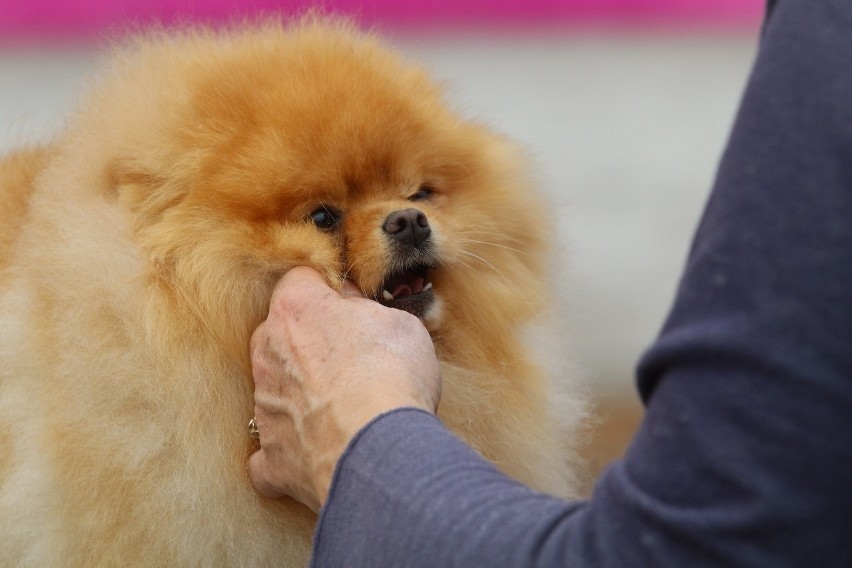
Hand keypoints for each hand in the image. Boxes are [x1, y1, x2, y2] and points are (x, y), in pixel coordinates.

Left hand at [247, 266, 441, 511]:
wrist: (379, 448)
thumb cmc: (392, 376)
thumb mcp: (399, 322)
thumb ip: (367, 310)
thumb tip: (356, 308)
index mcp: (296, 310)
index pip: (301, 280)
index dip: (329, 291)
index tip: (354, 305)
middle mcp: (268, 353)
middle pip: (279, 334)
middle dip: (308, 342)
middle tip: (352, 357)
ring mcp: (264, 407)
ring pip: (276, 390)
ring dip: (303, 395)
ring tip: (346, 409)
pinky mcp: (270, 456)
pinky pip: (272, 451)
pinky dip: (292, 451)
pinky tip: (319, 452)